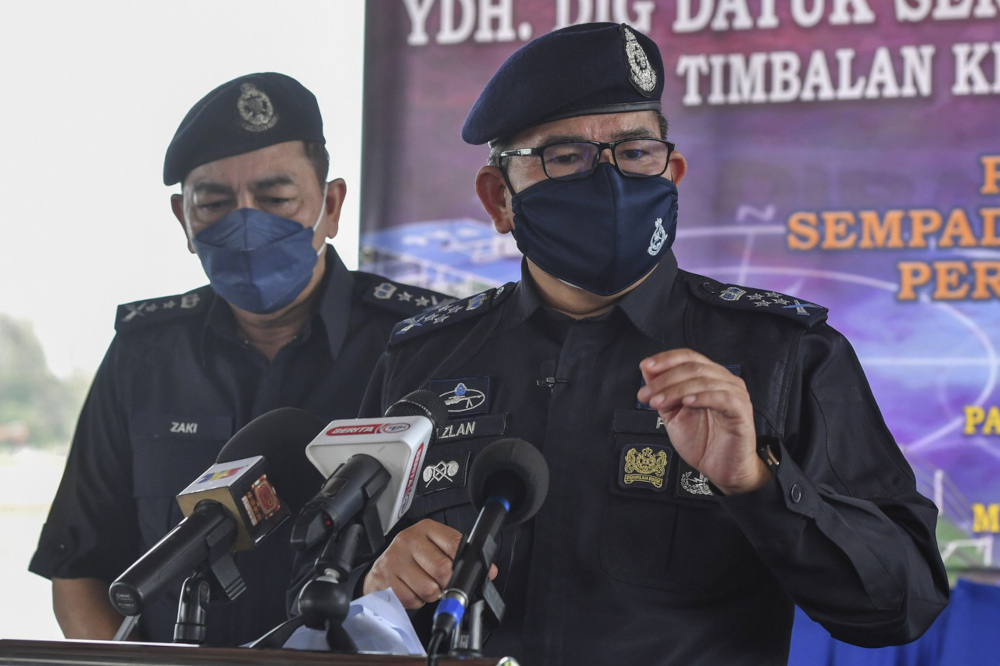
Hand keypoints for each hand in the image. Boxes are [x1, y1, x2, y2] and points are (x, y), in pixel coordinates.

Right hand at [363, 518, 497, 608]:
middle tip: (441, 582)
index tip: (463, 572)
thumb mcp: (436, 547)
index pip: (455, 544)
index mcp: (426, 529)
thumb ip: (461, 556)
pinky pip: (412, 600)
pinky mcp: (385, 580)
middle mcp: (408, 540)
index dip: (462, 563)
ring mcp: (395, 559)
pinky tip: (411, 589)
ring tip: (424, 584)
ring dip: (431, 594)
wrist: (381, 567)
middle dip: (446, 583)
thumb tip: (489, 570)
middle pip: (443, 569)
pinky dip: (416, 601)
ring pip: (429, 589)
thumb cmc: (413, 557)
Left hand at [636, 348, 770, 493]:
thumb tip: (647, 369)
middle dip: (664, 380)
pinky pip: (722, 397)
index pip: (688, 356)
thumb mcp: (674, 414)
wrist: (721, 470)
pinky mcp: (741, 411)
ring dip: (676, 390)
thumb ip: (663, 392)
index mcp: (710, 377)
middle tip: (646, 394)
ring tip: (658, 402)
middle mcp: (724, 380)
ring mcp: (735, 394)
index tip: (645, 367)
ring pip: (704, 380)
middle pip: (693, 367)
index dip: (665, 359)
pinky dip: (702, 397)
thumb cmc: (703, 442)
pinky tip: (686, 402)